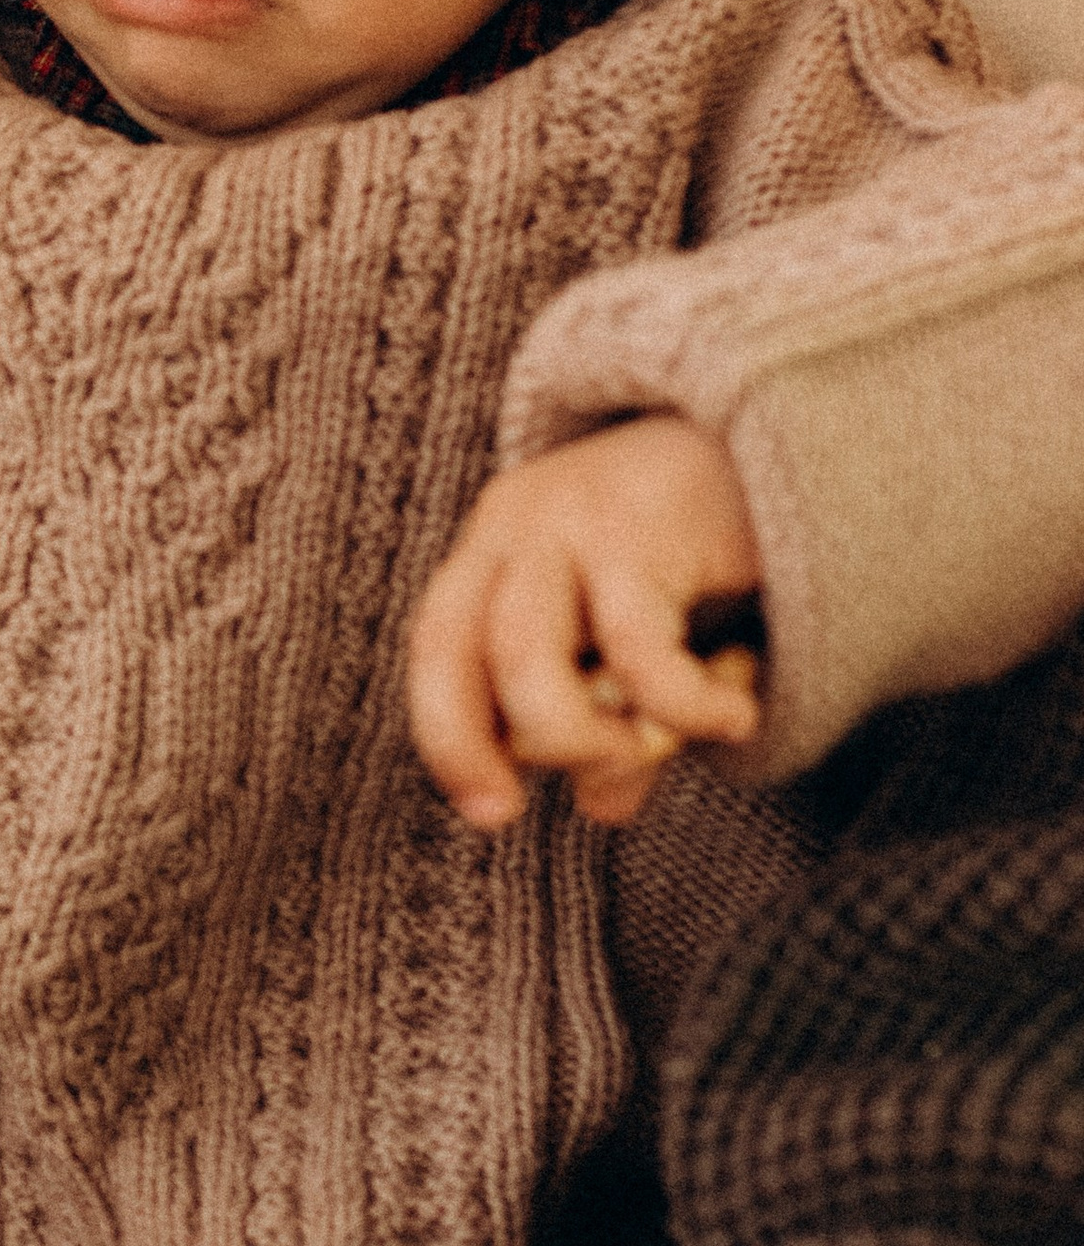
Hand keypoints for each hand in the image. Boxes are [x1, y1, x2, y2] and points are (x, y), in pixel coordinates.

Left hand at [408, 414, 764, 832]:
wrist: (806, 434)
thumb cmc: (714, 548)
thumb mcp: (652, 643)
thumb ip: (622, 720)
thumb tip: (605, 806)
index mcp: (498, 548)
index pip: (438, 647)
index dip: (448, 737)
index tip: (491, 811)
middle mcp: (519, 524)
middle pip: (462, 652)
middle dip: (500, 742)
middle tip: (571, 793)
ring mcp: (573, 518)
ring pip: (527, 659)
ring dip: (590, 737)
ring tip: (663, 749)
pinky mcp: (644, 526)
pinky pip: (638, 655)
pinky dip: (686, 709)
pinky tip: (739, 715)